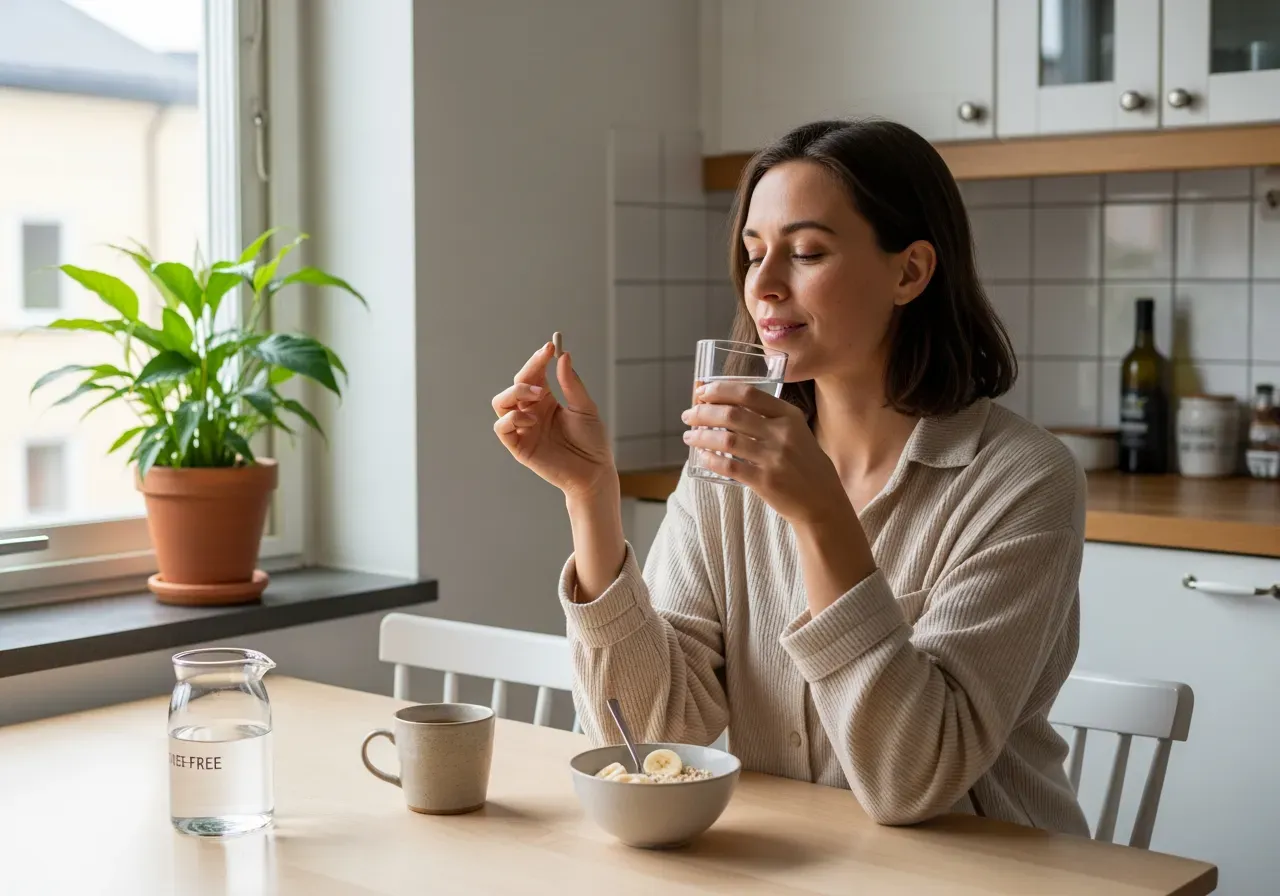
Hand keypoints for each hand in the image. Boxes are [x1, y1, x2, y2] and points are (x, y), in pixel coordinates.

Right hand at [492, 342, 615, 498]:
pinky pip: (501, 427)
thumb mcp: (586, 408)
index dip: (538, 359)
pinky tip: (531, 420)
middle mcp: (531, 412)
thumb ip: (572, 384)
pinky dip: (511, 418)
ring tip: (538, 397)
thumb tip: (563, 356)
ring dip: (515, 394)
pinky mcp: (519, 446)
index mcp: (546, 401)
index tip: (550, 347)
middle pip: (515, 385)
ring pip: (501, 402)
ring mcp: (523, 429)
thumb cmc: (592, 442)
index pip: (534, 374)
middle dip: (527, 375)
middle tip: (543, 379)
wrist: (594, 472)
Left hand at [681, 381, 846, 525]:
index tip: (702, 391)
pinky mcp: (766, 481)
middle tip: (688, 415)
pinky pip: (730, 466)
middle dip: (703, 412)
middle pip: (733, 414)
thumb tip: (727, 407)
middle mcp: (782, 434)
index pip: (749, 394)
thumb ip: (771, 419)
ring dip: (701, 436)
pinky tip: (702, 456)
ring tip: (689, 436)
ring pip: (727, 439)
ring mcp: (774, 458)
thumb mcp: (797, 432)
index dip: (721, 390)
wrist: (823, 501)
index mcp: (789, 416)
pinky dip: (711, 459)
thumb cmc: (805, 465)